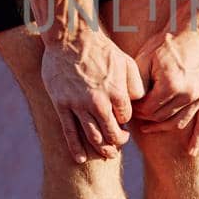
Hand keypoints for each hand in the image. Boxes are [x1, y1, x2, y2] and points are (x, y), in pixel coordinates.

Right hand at [41, 26, 145, 163]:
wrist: (70, 38)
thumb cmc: (101, 49)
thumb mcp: (126, 62)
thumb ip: (134, 84)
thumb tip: (137, 103)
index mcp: (116, 92)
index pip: (125, 119)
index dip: (125, 122)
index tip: (122, 121)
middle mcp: (98, 102)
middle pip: (111, 134)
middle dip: (117, 143)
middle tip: (119, 144)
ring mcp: (78, 105)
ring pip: (92, 137)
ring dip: (101, 150)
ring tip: (107, 154)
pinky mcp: (61, 105)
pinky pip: (69, 132)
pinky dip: (76, 148)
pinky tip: (81, 159)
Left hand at [133, 17, 198, 154]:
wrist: (193, 30)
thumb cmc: (164, 43)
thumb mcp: (143, 59)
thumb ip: (136, 85)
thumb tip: (129, 106)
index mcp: (171, 86)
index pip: (148, 110)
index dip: (136, 112)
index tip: (128, 109)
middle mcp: (188, 94)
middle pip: (162, 117)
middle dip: (146, 118)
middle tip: (136, 116)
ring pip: (179, 121)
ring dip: (163, 126)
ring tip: (149, 128)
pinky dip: (198, 137)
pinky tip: (191, 151)